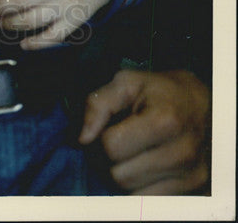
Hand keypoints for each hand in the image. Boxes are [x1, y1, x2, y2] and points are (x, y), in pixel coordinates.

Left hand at [79, 69, 210, 193]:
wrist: (202, 104)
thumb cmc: (159, 91)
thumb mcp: (126, 82)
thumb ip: (98, 104)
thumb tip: (82, 138)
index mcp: (164, 121)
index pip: (111, 147)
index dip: (104, 137)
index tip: (113, 127)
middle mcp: (181, 152)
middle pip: (119, 175)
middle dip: (112, 160)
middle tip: (122, 143)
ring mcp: (190, 175)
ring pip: (132, 193)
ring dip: (126, 175)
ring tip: (135, 154)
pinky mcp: (195, 190)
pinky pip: (151, 203)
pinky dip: (142, 188)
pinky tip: (147, 168)